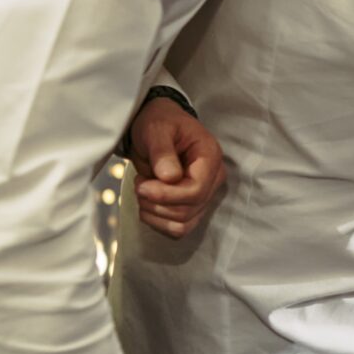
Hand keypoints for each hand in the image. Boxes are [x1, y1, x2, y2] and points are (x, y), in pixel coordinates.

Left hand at [129, 94, 224, 240]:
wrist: (158, 128)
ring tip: (143, 189)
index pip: (196, 191)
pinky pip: (177, 229)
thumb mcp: (156, 129)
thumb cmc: (159, 123)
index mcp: (210, 157)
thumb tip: (169, 177)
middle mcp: (213, 180)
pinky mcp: (192, 208)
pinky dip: (157, 222)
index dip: (166, 195)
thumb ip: (162, 151)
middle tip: (139, 183)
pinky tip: (148, 203)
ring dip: (154, 213)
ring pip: (182, 224)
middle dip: (156, 203)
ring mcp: (205, 196)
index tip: (141, 186)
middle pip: (188, 210)